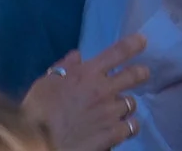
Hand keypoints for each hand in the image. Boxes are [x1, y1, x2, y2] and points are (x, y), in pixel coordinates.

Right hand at [24, 34, 148, 150]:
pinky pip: (131, 127)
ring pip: (131, 103)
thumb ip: (64, 67)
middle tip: (143, 73)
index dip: (134, 44)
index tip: (142, 40)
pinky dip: (129, 127)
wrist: (41, 143)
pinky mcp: (113, 133)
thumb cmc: (38, 111)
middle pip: (134, 75)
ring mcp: (111, 112)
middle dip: (141, 73)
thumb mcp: (45, 83)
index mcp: (88, 73)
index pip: (118, 52)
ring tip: (122, 110)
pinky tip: (124, 129)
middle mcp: (105, 89)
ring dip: (127, 105)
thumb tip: (77, 55)